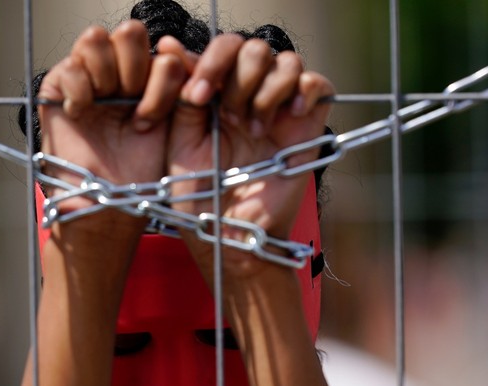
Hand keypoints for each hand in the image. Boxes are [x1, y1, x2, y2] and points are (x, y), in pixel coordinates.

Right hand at [38, 20, 187, 220]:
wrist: (111, 200)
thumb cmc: (141, 168)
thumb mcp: (170, 120)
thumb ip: (175, 79)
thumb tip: (172, 46)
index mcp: (149, 75)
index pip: (163, 48)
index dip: (162, 81)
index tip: (153, 118)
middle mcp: (119, 69)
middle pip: (130, 32)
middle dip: (135, 70)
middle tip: (130, 107)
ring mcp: (87, 75)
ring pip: (97, 38)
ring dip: (106, 77)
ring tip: (105, 108)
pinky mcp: (57, 86)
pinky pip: (70, 66)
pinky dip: (79, 92)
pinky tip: (81, 115)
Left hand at [159, 35, 333, 270]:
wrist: (230, 235)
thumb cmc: (200, 198)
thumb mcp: (179, 144)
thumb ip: (180, 98)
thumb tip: (169, 49)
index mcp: (216, 96)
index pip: (221, 50)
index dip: (210, 61)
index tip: (198, 95)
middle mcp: (248, 96)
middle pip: (254, 48)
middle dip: (238, 75)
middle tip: (228, 115)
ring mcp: (279, 110)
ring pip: (286, 60)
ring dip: (266, 87)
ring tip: (253, 126)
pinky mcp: (307, 126)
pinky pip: (318, 83)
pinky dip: (305, 89)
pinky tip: (288, 115)